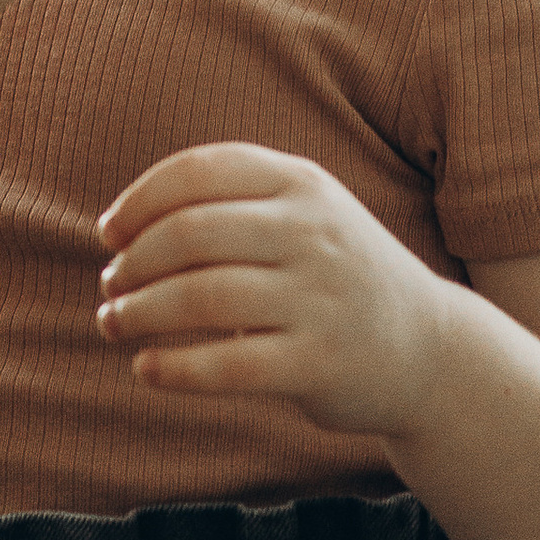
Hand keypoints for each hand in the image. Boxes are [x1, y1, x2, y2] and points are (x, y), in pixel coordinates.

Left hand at [94, 143, 458, 443]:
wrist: (430, 349)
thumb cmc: (335, 276)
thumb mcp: (302, 215)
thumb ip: (229, 206)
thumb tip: (120, 228)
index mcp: (302, 183)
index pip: (199, 171)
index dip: (140, 200)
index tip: (109, 233)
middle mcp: (313, 232)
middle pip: (190, 232)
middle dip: (134, 261)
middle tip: (109, 285)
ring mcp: (320, 298)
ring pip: (201, 297)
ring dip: (140, 312)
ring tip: (114, 323)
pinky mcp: (320, 364)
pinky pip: (227, 366)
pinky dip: (174, 369)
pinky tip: (148, 368)